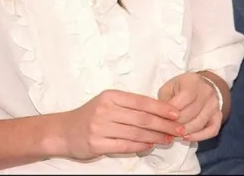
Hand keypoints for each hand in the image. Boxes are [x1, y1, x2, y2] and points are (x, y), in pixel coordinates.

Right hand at [50, 89, 182, 160]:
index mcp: (109, 97)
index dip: (162, 108)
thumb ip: (128, 106)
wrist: (64, 131)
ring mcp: (100, 127)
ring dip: (157, 137)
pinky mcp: (98, 144)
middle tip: (180, 129)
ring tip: (170, 138)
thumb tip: (158, 113)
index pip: (141, 101)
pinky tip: (150, 145)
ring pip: (137, 133)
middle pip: (142, 118)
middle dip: (165, 124)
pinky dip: (141, 146)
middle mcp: (105, 110)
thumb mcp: (106, 104)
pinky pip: (125, 145)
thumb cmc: (89, 116)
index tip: (177, 113)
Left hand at [157, 73, 221, 141]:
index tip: (161, 117)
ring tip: (173, 134)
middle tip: (165, 129)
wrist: (201, 86)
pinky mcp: (219, 116)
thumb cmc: (181, 87)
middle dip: (176, 123)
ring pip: (200, 123)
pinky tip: (186, 137)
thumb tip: (161, 117)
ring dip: (185, 131)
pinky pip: (212, 130)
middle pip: (191, 113)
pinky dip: (199, 136)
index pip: (184, 98)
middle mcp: (206, 93)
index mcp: (192, 83)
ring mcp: (214, 106)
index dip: (172, 110)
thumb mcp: (169, 88)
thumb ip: (165, 101)